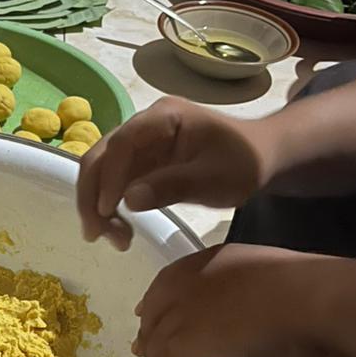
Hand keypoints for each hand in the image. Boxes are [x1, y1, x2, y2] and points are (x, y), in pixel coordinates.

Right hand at [78, 99, 274, 249]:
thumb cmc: (244, 162)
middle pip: (101, 156)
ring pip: (102, 172)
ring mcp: (141, 144)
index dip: (109, 177)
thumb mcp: (215, 178)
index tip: (107, 211)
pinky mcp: (141, 163)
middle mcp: (144, 126)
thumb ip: (173, 186)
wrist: (262, 157)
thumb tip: (128, 200)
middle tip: (95, 235)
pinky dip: (110, 207)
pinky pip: (115, 184)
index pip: (122, 143)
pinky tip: (119, 230)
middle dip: (92, 196)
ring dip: (98, 205)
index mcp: (163, 117)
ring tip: (113, 239)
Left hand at [132, 243, 310, 356]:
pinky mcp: (187, 341)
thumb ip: (227, 276)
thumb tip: (232, 292)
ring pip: (157, 340)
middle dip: (148, 334)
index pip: (163, 285)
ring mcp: (181, 314)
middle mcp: (181, 286)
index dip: (152, 304)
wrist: (291, 294)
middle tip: (141, 348)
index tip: (144, 313)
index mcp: (197, 264)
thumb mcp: (246, 263)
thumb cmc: (283, 277)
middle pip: (155, 314)